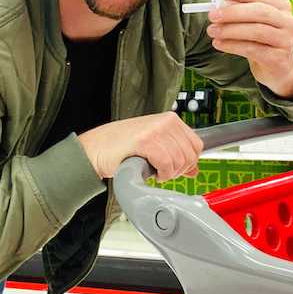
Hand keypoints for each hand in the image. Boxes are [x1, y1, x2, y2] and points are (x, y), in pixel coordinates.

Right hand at [78, 112, 202, 181]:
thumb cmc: (121, 147)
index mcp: (170, 119)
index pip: (196, 145)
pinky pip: (166, 164)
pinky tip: (151, 171)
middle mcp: (166, 121)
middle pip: (190, 155)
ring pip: (179, 161)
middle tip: (162, 172)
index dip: (188, 162)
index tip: (174, 168)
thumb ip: (175, 154)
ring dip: (168, 173)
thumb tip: (194, 169)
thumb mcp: (155, 146)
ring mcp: (156, 130)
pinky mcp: (146, 141)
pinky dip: (161, 174)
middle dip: (178, 170)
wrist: (96, 149)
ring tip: (153, 170)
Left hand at [207, 0, 292, 98]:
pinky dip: (232, 45)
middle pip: (259, 11)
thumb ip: (240, 9)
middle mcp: (287, 21)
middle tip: (213, 15)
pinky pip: (252, 49)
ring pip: (256, 31)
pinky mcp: (277, 58)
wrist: (277, 67)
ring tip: (212, 31)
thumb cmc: (261, 39)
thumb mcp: (253, 21)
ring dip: (230, 30)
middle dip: (233, 12)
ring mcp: (284, 40)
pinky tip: (219, 44)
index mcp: (281, 6)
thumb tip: (219, 2)